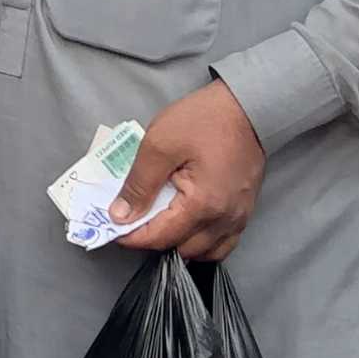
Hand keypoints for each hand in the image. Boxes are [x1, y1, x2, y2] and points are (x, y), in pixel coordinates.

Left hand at [112, 80, 265, 259]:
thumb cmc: (203, 120)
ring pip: (205, 252)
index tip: (112, 228)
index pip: (160, 237)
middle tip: (133, 223)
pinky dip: (202, 244)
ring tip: (158, 224)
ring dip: (178, 245)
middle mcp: (225, 219)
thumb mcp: (159, 145)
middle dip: (154, 241)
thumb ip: (138, 184)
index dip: (132, 237)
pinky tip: (187, 229)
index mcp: (203, 205)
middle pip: (182, 250)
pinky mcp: (246, 211)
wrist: (246, 105)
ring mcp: (239, 217)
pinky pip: (223, 243)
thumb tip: (120, 215)